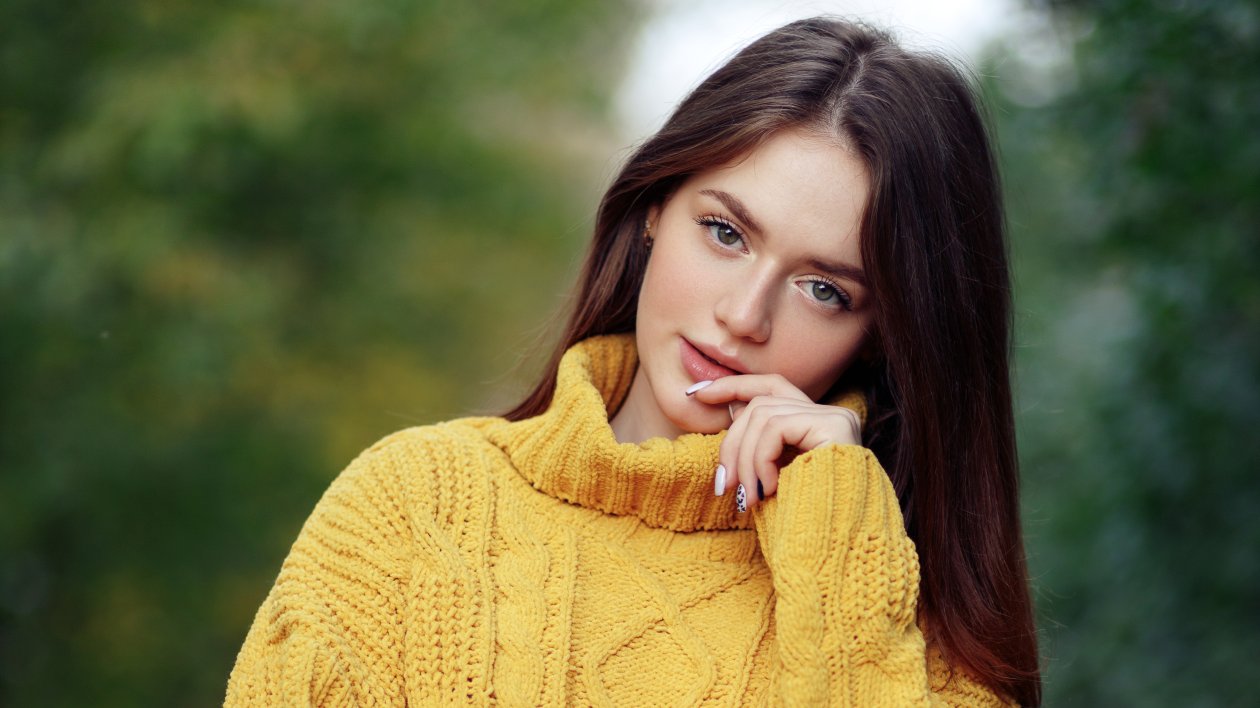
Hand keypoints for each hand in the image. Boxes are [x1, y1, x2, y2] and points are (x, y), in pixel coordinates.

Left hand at [689, 375, 861, 511]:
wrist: (834, 551)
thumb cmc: (803, 525)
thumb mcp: (771, 479)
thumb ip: (759, 444)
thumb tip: (732, 410)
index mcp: (819, 425)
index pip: (772, 387)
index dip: (734, 386)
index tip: (697, 394)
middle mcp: (833, 415)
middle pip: (761, 403)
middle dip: (732, 442)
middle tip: (724, 484)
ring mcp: (837, 418)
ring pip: (763, 414)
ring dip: (745, 459)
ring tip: (747, 496)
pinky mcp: (835, 427)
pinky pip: (776, 427)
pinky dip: (761, 459)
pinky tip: (769, 489)